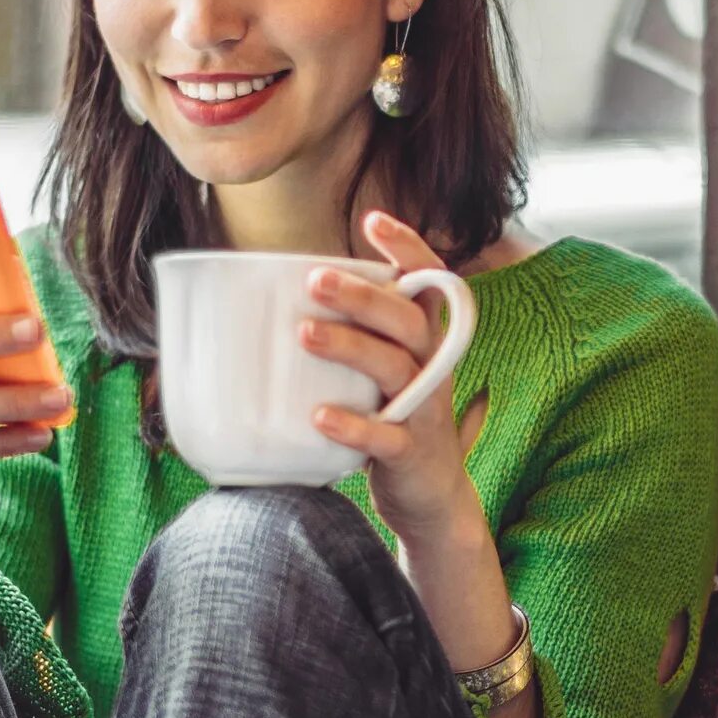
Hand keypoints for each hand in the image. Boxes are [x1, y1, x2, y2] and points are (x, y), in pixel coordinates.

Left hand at [304, 211, 478, 545]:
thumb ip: (360, 333)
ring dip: (350, 347)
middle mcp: (432, 368)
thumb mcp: (387, 369)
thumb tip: (285, 297)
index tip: (373, 221)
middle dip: (364, 296)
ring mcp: (424, 410)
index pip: (430, 283)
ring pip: (395, 368)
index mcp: (426, 341)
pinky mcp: (410, 453)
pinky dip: (354, 426)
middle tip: (315, 279)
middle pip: (408, 320)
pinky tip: (320, 414)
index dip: (408, 249)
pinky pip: (386, 437)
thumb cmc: (393, 418)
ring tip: (304, 334)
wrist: (431, 496)